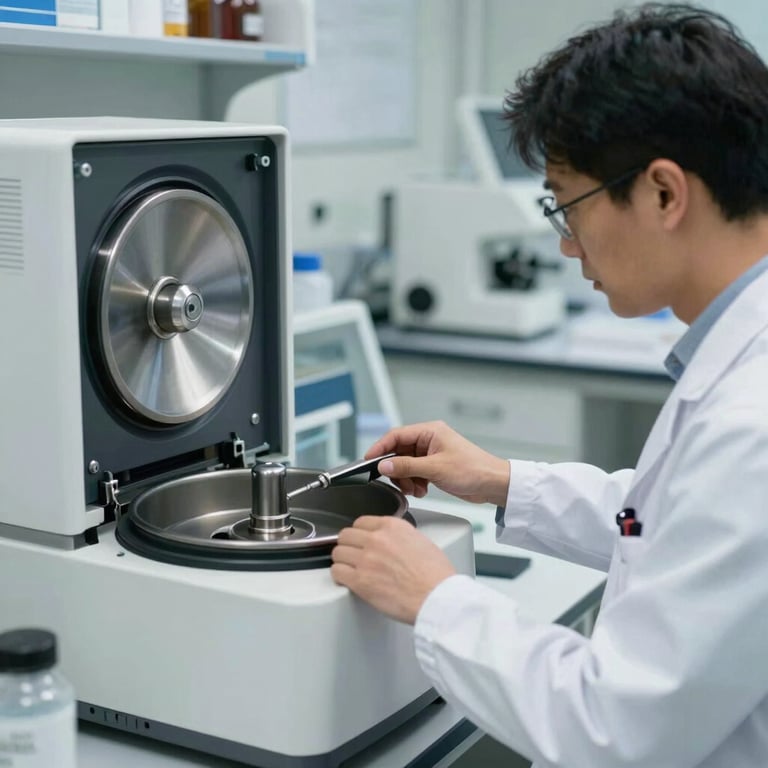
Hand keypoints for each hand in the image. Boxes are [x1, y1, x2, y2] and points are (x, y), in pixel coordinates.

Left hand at [331, 516, 455, 623]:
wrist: (437, 597)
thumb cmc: (435, 575)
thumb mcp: (420, 540)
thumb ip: (399, 536)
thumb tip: (390, 542)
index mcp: (392, 526)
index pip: (361, 522)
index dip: (359, 533)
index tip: (359, 540)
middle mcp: (376, 539)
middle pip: (346, 535)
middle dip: (348, 545)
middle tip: (353, 555)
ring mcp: (366, 558)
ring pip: (338, 553)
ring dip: (343, 561)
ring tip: (350, 568)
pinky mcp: (360, 580)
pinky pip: (336, 572)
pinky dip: (340, 576)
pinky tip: (347, 580)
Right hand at [367, 421, 509, 505]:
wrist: (493, 484)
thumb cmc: (473, 469)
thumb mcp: (435, 468)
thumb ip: (406, 466)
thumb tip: (384, 465)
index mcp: (430, 431)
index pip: (396, 435)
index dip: (380, 448)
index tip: (368, 460)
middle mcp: (429, 440)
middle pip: (399, 452)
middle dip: (397, 470)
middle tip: (400, 482)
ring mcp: (432, 454)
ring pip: (405, 465)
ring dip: (406, 479)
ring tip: (416, 489)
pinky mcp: (435, 466)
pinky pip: (414, 473)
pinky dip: (414, 483)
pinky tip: (422, 490)